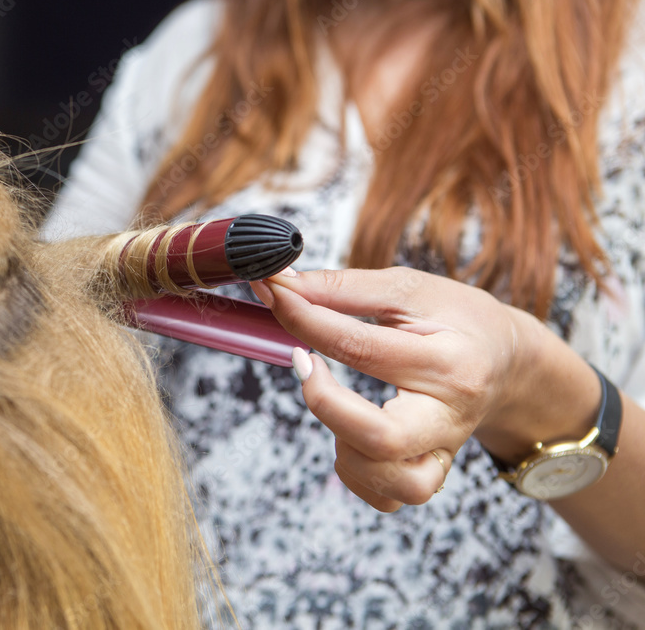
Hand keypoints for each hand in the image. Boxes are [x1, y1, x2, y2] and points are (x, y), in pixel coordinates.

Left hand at [250, 267, 598, 510]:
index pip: (363, 348)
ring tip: (336, 403)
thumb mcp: (409, 289)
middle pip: (382, 438)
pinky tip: (350, 433)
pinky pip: (386, 497)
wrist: (506, 362)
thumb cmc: (456, 320)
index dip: (305, 320)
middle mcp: (450, 416)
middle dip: (324, 402)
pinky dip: (356, 471)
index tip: (275, 295)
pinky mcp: (431, 476)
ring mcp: (442, 453)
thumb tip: (283, 284)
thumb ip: (343, 288)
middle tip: (303, 361)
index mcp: (451, 361)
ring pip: (388, 481)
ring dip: (342, 444)